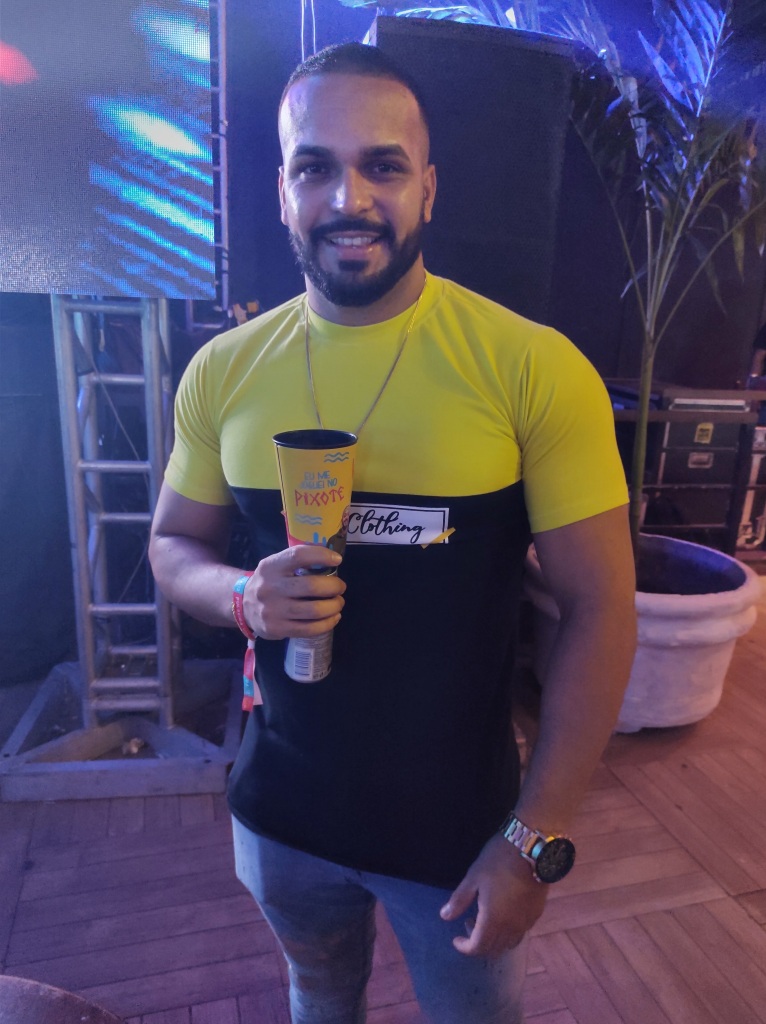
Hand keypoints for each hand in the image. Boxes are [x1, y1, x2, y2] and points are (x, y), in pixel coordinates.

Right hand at [243, 545, 345, 639]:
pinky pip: (309, 629)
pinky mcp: (277, 629)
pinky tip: (333, 617)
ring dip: (334, 606)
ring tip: (338, 603)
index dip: (321, 556)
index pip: (298, 556)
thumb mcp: (275, 565)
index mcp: (271, 567)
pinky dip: (327, 623)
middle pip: (312, 586)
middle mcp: (270, 588)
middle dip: (334, 587)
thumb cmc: (269, 582)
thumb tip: (333, 559)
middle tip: (340, 587)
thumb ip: (298, 561)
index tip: (337, 560)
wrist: (242, 605)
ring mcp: (273, 611)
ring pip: (314, 610)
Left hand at [439, 834, 547, 956]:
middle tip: (469, 922)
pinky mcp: (536, 914)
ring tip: (485, 919)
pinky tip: (503, 914)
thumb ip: (459, 900)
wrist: (530, 849)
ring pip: (508, 944)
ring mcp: (526, 922)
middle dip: (478, 943)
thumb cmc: (497, 861)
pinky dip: (508, 932)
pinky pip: (520, 933)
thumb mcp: (473, 878)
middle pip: (493, 950)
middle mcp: (511, 928)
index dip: (464, 947)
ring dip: (494, 939)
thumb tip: (445, 917)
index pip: (477, 947)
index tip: (456, 938)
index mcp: (493, 920)